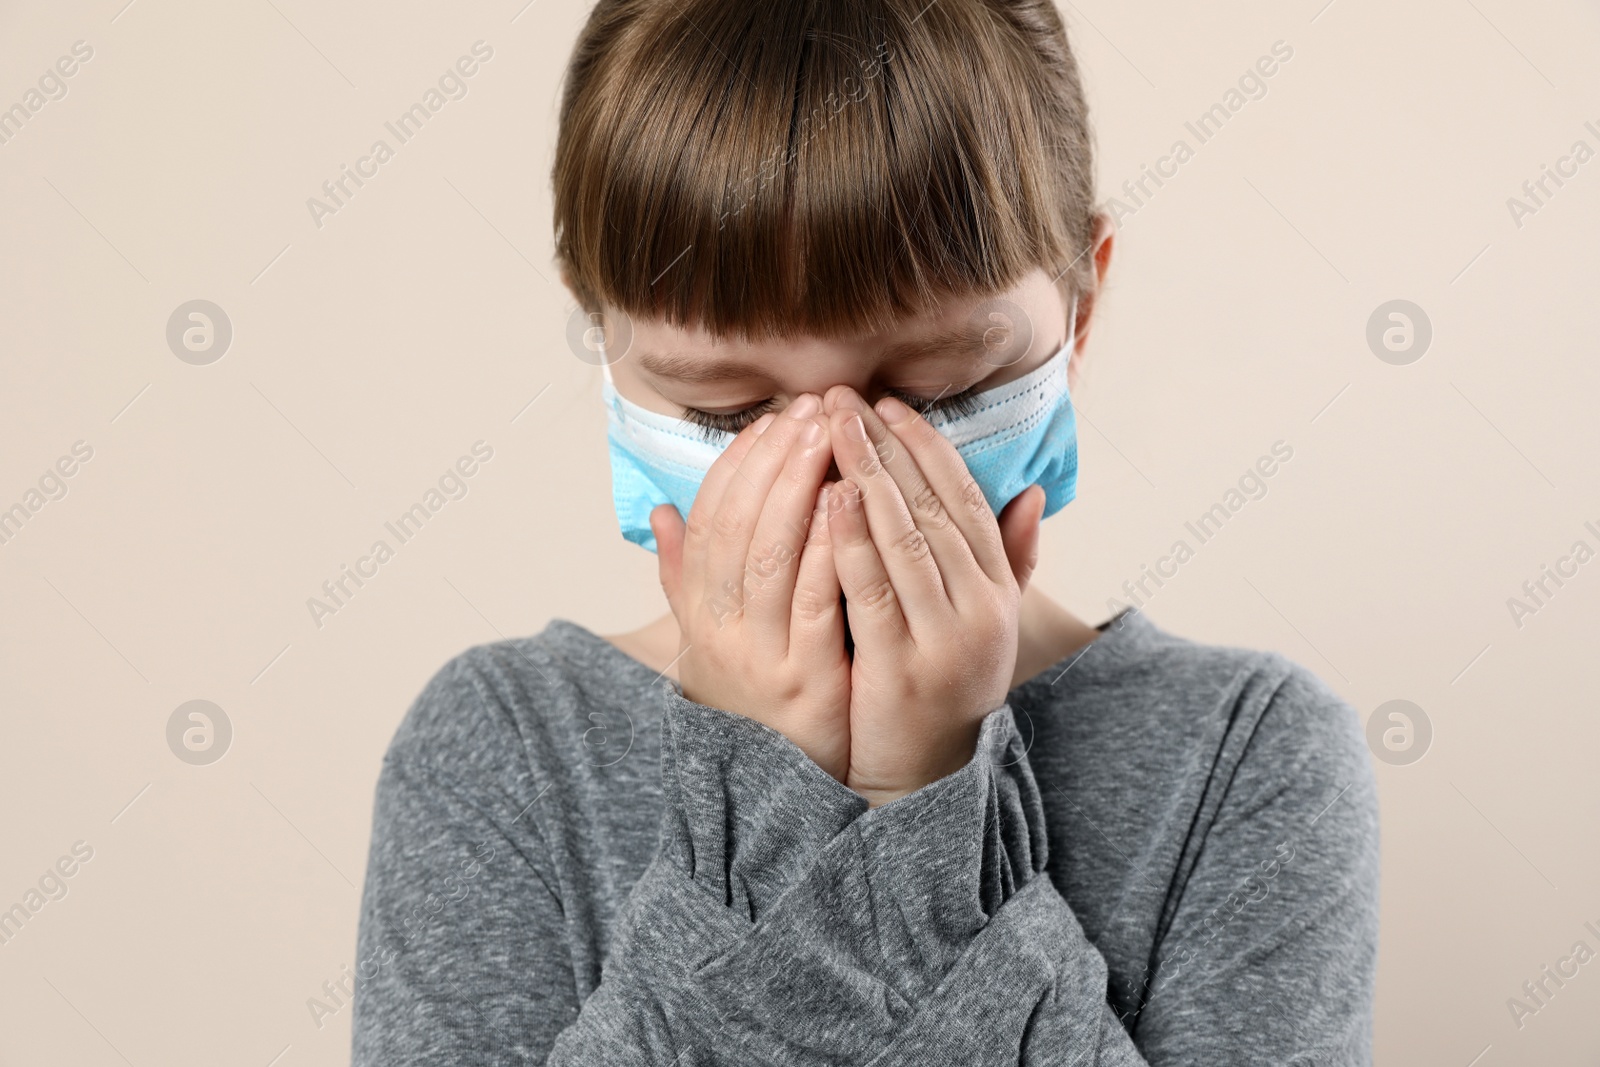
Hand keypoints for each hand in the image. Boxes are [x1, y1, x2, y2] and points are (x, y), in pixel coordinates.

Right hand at [652, 394, 852, 781]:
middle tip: (810, 410)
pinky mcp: (803, 679)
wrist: (784, 785)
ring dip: (799, 488)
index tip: (769, 422)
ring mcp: (760, 654)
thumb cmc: (756, 696)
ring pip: (771, 554)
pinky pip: (813, 600)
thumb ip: (686, 576)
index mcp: (698, 609)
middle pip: (739, 526)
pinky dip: (826, 547)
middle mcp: (719, 628)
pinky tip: (848, 503)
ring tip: (829, 436)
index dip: (736, 467)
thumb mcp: (711, 638)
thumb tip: (660, 514)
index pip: (709, 520)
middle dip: (774, 461)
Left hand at [822, 388, 1045, 806]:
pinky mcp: (902, 669)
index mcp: (996, 590)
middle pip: (932, 509)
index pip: (965, 499)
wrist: (921, 776)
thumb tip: (1032, 491)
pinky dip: (851, 541)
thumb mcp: (984, 621)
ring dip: (867, 477)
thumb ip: (1008, 558)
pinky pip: (873, 593)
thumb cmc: (942, 682)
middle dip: (885, 447)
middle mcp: (980, 609)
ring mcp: (944, 640)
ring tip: (832, 430)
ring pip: (906, 541)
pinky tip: (828, 498)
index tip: (888, 405)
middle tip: (843, 399)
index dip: (927, 447)